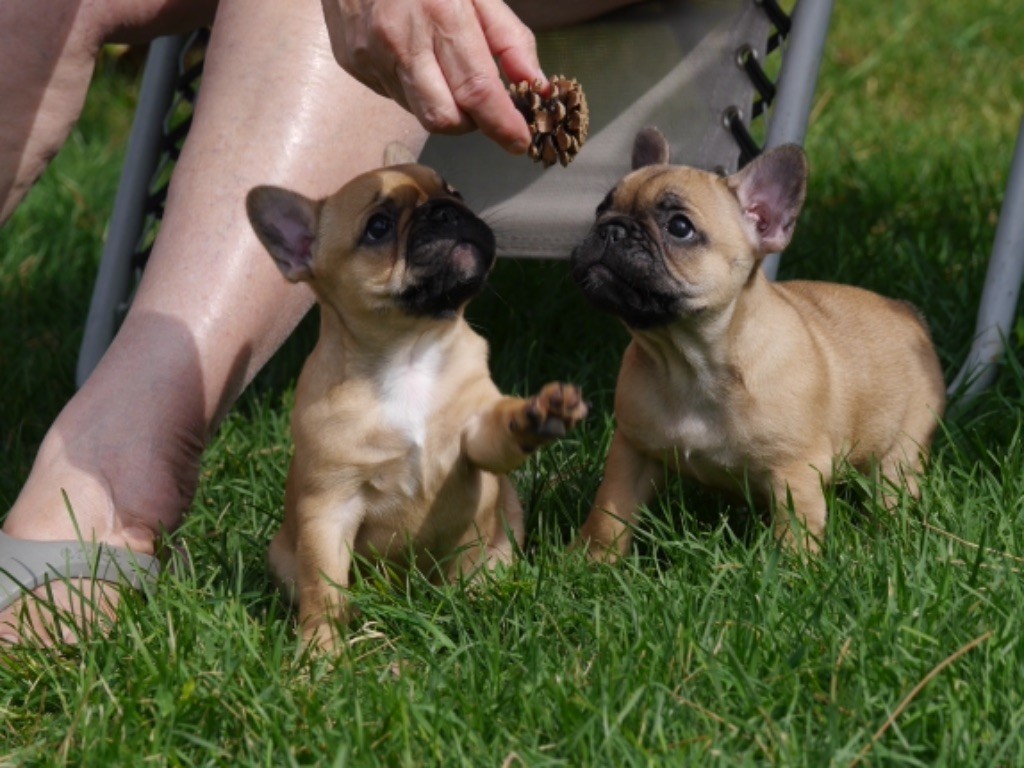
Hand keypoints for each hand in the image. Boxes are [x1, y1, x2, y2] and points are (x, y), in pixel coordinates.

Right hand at [321, 0, 543, 153]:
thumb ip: (509, 38)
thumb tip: (535, 86)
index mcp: (439, 12)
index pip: (476, 89)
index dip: (502, 124)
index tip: (520, 141)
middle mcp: (401, 40)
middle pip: (445, 118)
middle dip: (472, 123)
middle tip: (486, 106)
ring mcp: (371, 56)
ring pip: (420, 113)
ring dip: (446, 105)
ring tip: (447, 67)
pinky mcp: (354, 65)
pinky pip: (397, 97)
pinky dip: (418, 90)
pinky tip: (416, 57)